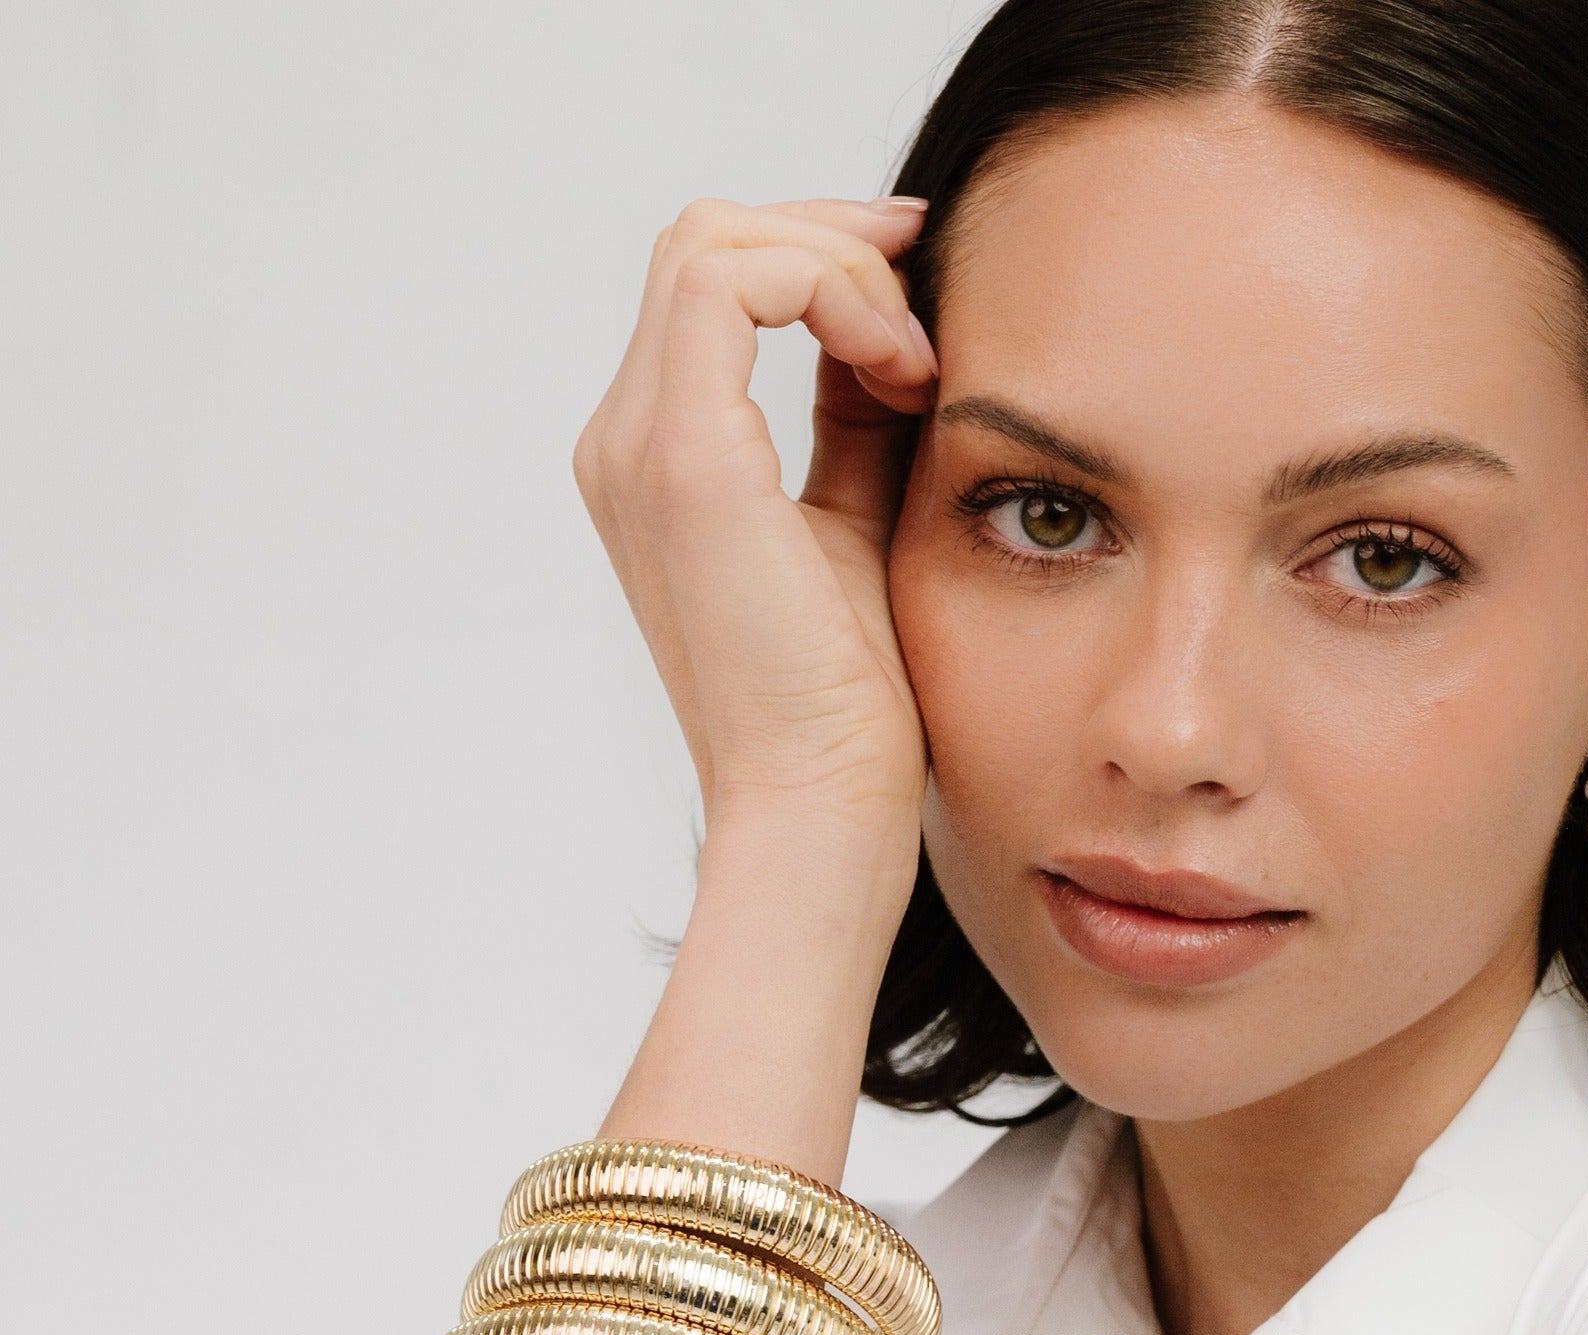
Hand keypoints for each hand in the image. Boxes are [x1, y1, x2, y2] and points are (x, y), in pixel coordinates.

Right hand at [574, 193, 937, 935]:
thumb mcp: (852, 527)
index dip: (822, 263)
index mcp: (654, 463)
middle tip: (935, 298)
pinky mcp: (684, 460)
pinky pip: (737, 280)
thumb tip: (892, 334)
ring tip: (920, 361)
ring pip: (715, 240)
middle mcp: (623, 445)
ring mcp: (640, 447)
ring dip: (841, 267)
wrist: (818, 810)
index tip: (925, 306)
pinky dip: (835, 291)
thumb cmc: (846, 708)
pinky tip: (906, 370)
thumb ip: (851, 425)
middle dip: (834, 242)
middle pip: (707, 241)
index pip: (714, 287)